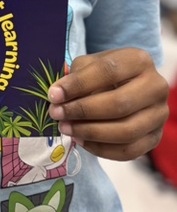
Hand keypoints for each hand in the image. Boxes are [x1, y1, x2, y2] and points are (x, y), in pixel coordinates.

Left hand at [47, 47, 167, 160]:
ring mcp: (159, 114)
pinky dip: (101, 149)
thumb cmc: (102, 75)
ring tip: (66, 128)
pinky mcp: (155, 137)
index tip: (53, 95)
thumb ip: (75, 78)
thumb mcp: (89, 66)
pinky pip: (129, 151)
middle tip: (57, 114)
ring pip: (125, 131)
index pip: (107, 71)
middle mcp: (156, 86)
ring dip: (90, 132)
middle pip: (119, 104)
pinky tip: (81, 140)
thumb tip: (57, 96)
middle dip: (82, 111)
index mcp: (139, 61)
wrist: (126, 87)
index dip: (78, 84)